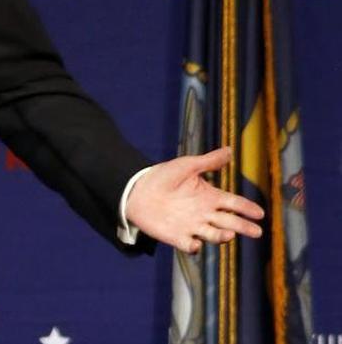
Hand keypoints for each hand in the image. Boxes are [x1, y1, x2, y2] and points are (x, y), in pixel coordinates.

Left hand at [125, 146, 264, 252]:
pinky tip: (195, 244)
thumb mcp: (187, 165)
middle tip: (257, 231)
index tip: (260, 213)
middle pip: (229, 222)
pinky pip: (188, 245)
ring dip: (221, 237)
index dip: (247, 208)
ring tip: (230, 234)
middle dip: (243, 227)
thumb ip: (208, 161)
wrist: (137, 190)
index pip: (234, 203)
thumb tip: (229, 150)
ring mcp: (192, 226)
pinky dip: (193, 247)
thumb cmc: (163, 176)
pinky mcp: (177, 237)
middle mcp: (205, 213)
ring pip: (213, 235)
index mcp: (210, 196)